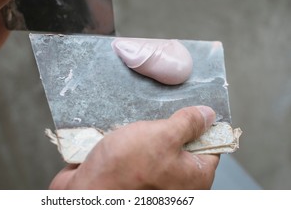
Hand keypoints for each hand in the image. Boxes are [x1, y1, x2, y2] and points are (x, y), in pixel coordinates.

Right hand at [50, 105, 218, 188]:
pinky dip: (138, 139)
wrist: (85, 190)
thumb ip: (188, 124)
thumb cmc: (125, 168)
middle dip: (171, 125)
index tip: (191, 108)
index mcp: (195, 177)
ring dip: (151, 130)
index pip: (211, 145)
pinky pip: (144, 151)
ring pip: (161, 145)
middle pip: (185, 143)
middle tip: (160, 114)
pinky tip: (129, 130)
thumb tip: (208, 115)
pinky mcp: (137, 174)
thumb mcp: (163, 137)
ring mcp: (156, 179)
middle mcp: (178, 182)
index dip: (203, 124)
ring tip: (142, 120)